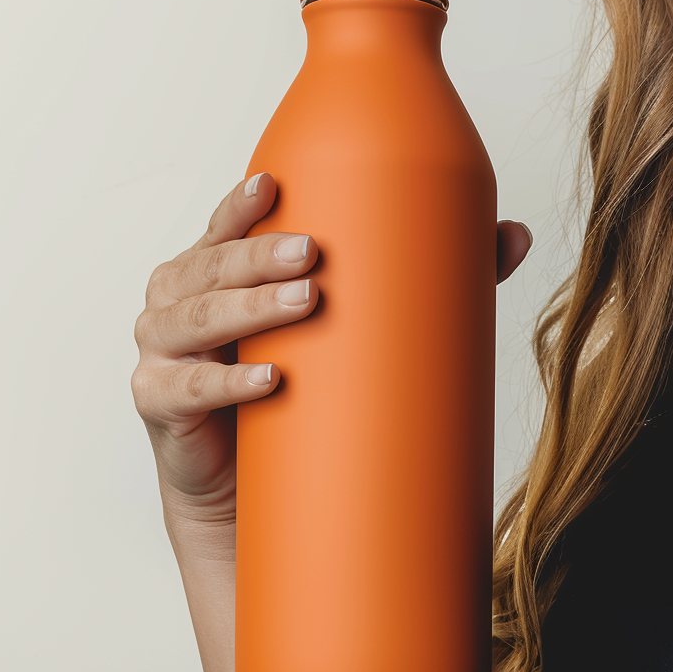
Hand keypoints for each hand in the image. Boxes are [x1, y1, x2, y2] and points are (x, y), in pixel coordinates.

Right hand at [131, 172, 533, 556]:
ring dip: (244, 307)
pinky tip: (267, 379)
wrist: (247, 486)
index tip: (273, 185)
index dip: (239, 204)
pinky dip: (221, 381)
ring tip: (303, 304)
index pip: (223, 227)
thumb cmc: (295, 390)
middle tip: (313, 256)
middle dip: (256, 256)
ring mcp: (162, 351)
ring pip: (190, 316)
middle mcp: (180, 301)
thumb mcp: (350, 330)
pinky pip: (181, 387)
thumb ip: (425, 278)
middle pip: (207, 264)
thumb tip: (513, 236)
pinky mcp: (159, 404)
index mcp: (217, 271)